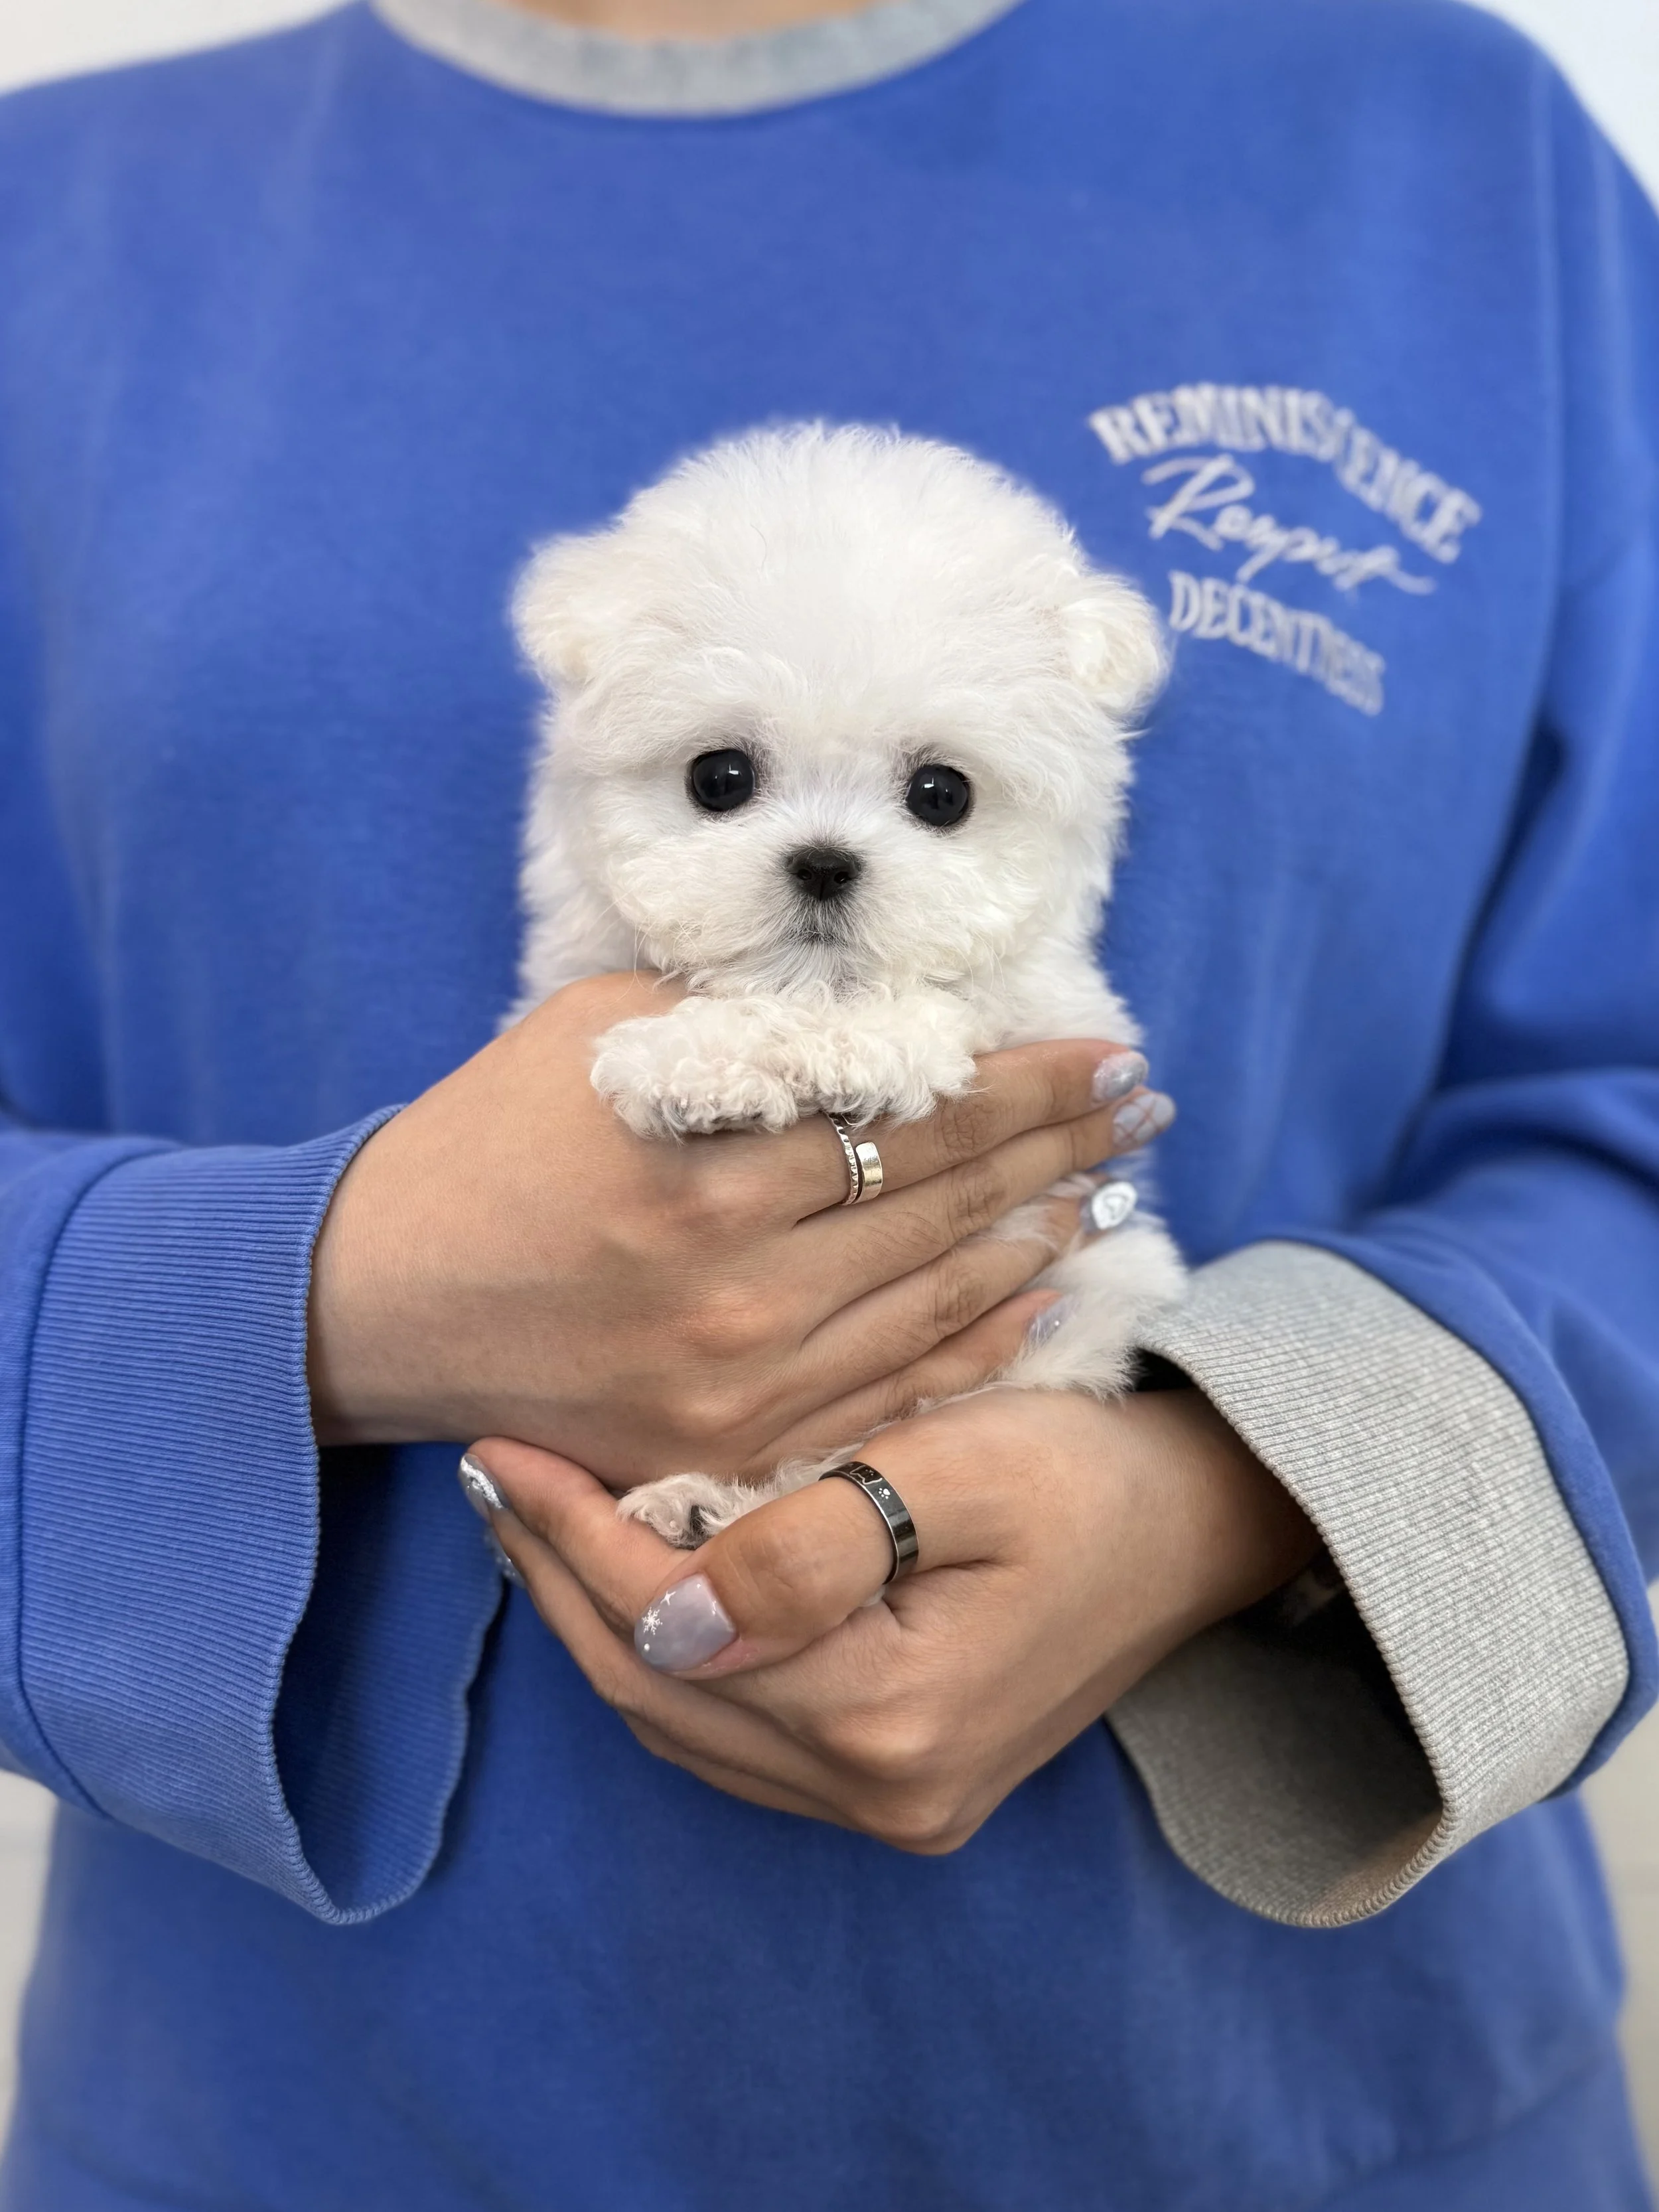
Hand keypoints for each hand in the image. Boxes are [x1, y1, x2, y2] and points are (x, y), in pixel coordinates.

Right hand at [307, 972, 1164, 1480]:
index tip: (1106, 1054)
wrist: (385, 1300)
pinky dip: (976, 1345)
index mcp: (706, 1164)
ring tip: (1106, 1190)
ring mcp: (738, 1385)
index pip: (915, 1115)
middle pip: (945, 1207)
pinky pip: (888, 1396)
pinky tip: (1039, 1298)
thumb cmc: (491, 1141)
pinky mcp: (726, 1450)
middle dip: (1060, 1149)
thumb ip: (739, 1013)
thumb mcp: (597, 1031)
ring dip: (1037, 1242)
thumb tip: (879, 997)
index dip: (1028, 1082)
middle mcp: (735, 1287)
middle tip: (1143, 1111)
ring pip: (935, 1306)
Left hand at [465, 1386, 1316, 1848]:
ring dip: (599, 1617)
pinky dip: (664, 1654)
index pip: (674, 1623)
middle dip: (559, 1576)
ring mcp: (888, 1804)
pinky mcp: (895, 1784)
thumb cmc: (1090, 1470)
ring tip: (537, 1517)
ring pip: (681, 1718)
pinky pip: (730, 1731)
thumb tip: (667, 1604)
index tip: (503, 1446)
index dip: (572, 1532)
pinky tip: (631, 1579)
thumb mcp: (966, 1466)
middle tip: (495, 1472)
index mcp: (895, 1718)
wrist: (1199, 1525)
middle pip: (657, 1686)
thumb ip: (815, 1541)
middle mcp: (882, 1791)